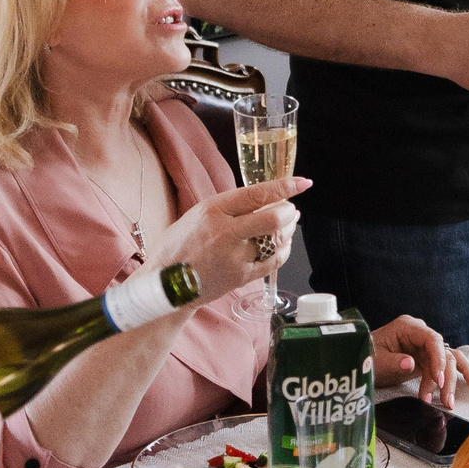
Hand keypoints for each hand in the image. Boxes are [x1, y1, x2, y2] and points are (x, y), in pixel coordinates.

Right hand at [149, 177, 308, 295]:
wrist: (165, 285)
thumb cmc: (179, 246)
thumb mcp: (197, 214)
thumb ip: (230, 207)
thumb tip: (265, 199)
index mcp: (212, 211)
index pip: (257, 195)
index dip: (284, 187)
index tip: (302, 183)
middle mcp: (225, 234)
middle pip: (273, 219)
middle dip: (289, 211)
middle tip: (290, 208)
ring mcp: (235, 258)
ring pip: (277, 240)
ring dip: (289, 229)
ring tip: (289, 222)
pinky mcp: (241, 277)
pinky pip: (274, 261)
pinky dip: (284, 250)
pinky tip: (283, 244)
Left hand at [372, 314, 468, 408]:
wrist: (361, 361)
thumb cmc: (367, 357)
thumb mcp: (376, 361)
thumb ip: (394, 362)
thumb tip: (410, 363)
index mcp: (408, 327)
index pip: (432, 339)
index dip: (439, 359)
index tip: (438, 380)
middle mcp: (421, 334)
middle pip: (443, 352)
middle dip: (445, 377)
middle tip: (444, 399)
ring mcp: (425, 346)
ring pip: (448, 360)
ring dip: (450, 381)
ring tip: (449, 401)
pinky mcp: (427, 359)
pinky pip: (444, 366)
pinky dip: (454, 376)